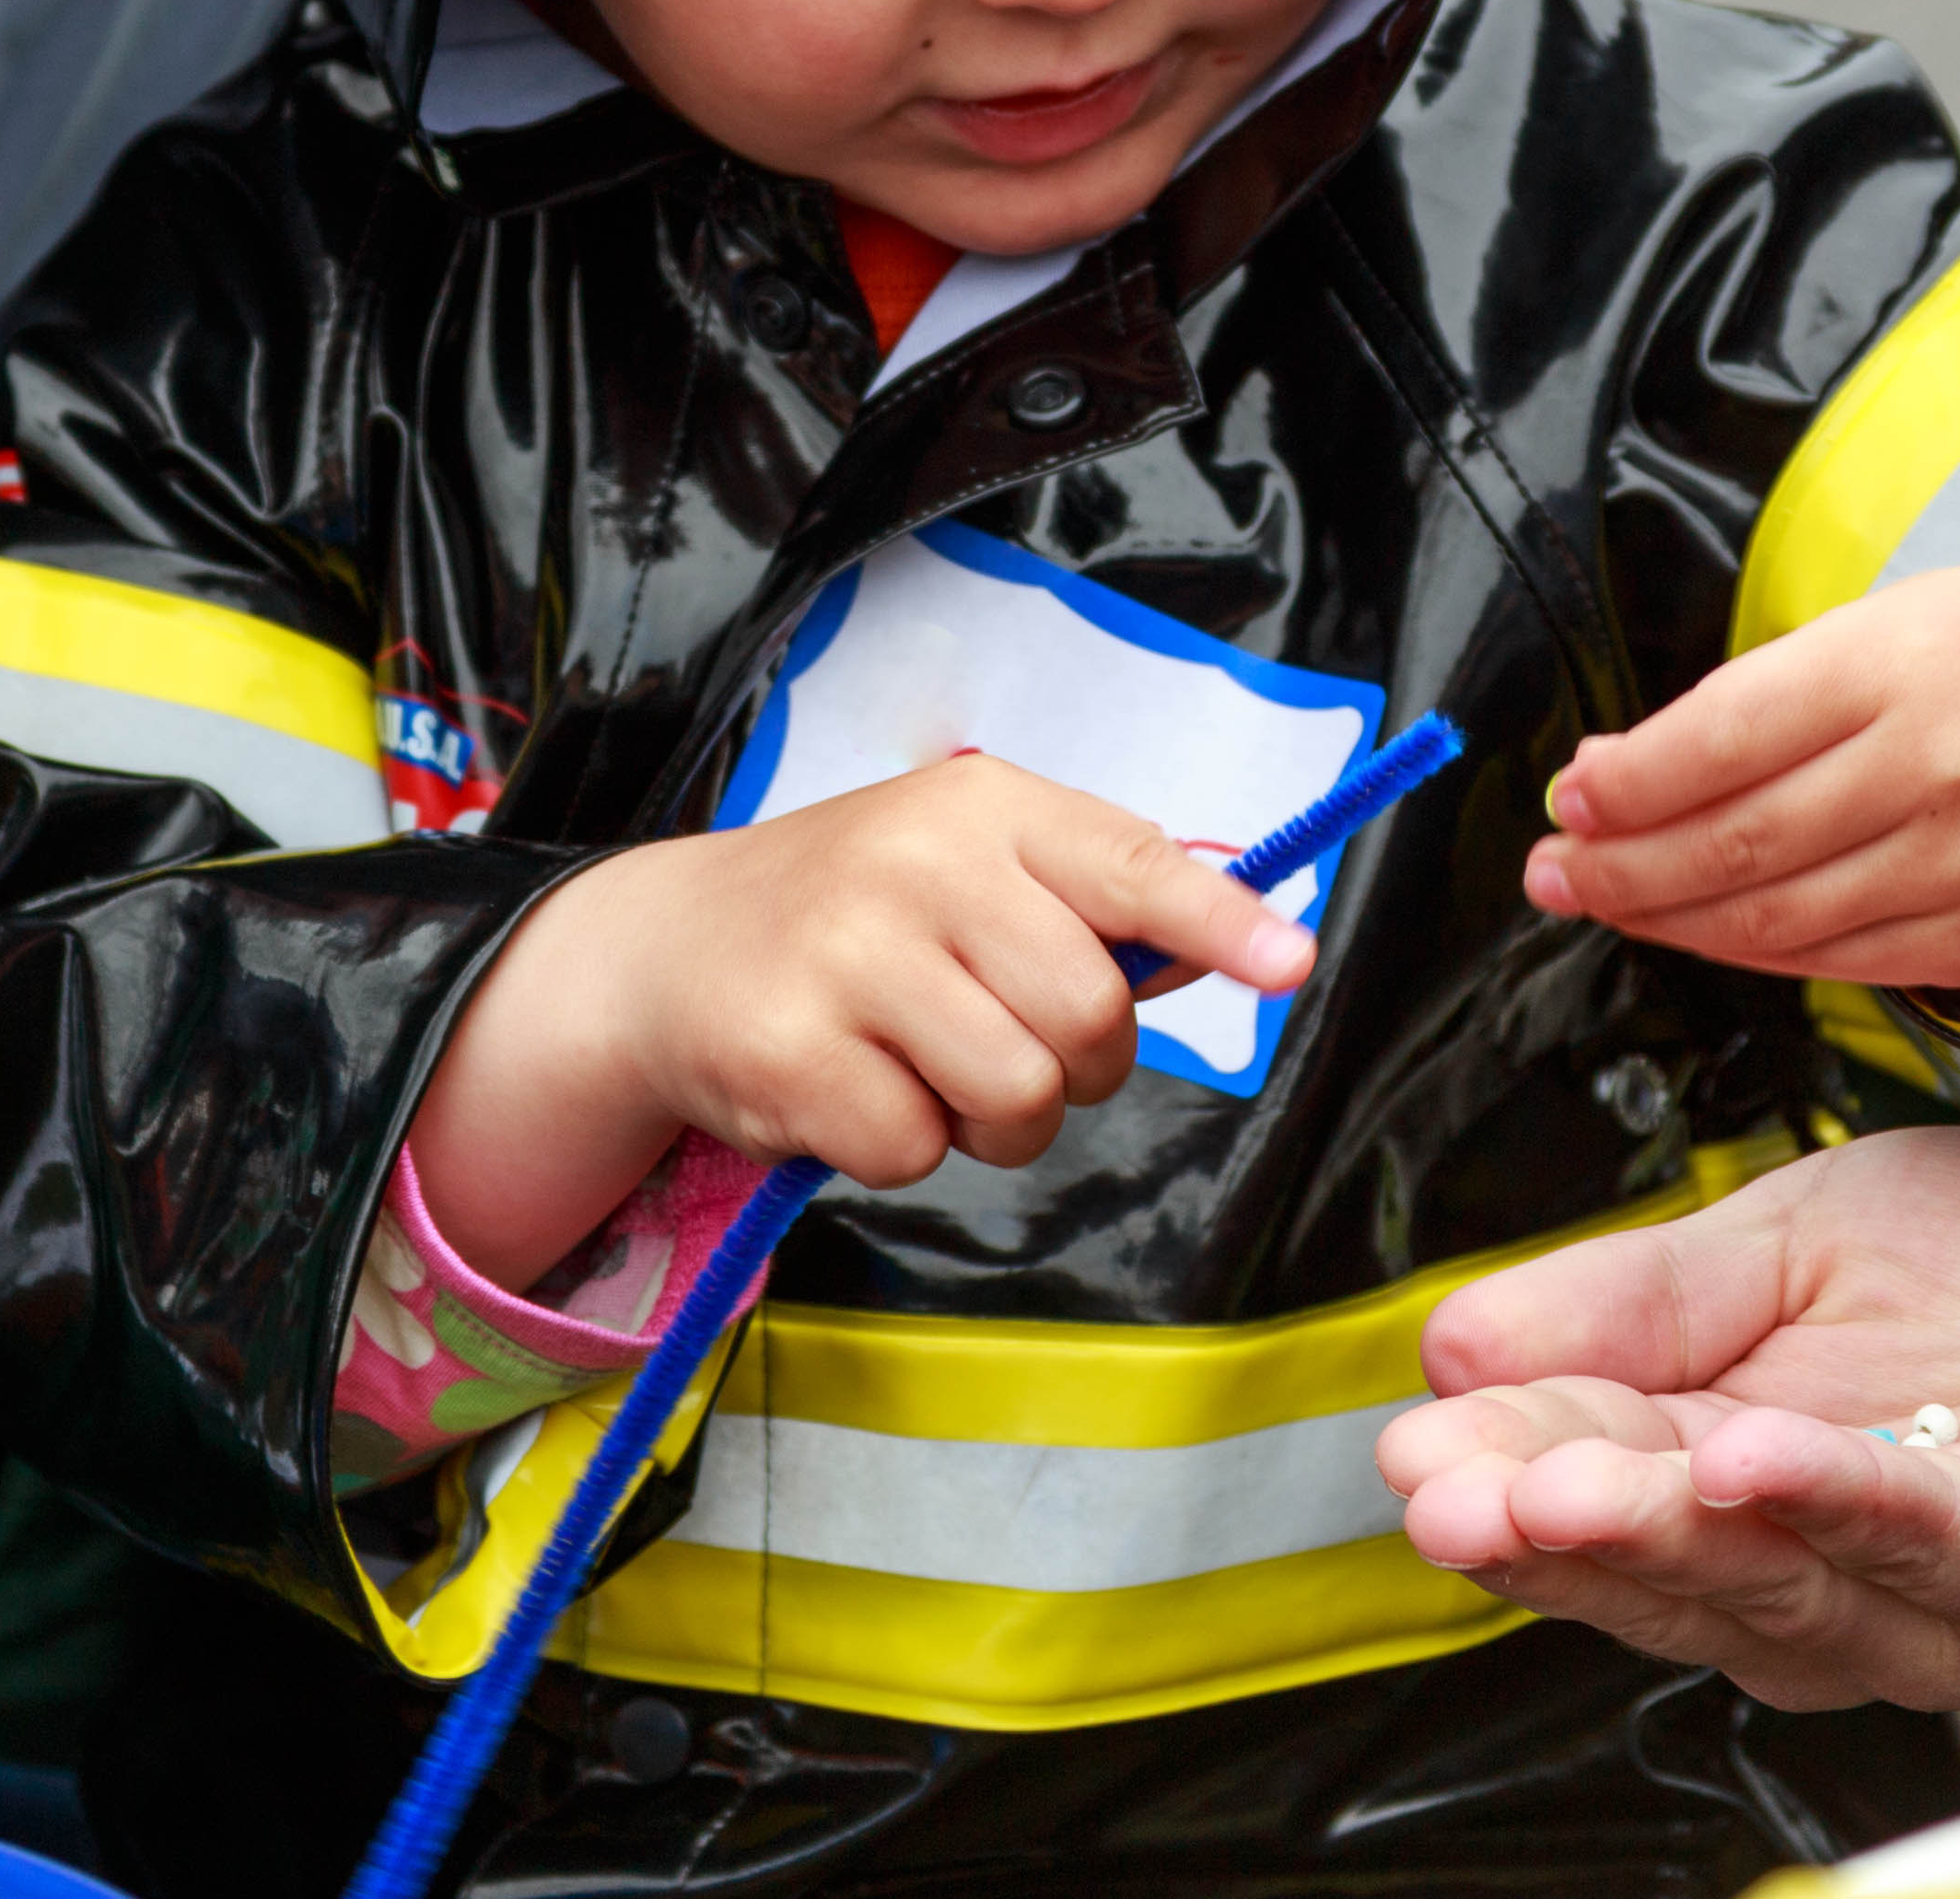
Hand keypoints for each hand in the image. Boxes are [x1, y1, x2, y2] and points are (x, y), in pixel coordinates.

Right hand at [405, 752, 1317, 1290]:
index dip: (1219, 920)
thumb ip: (1096, 907)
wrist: (668, 949)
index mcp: (985, 810)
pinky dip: (902, 1146)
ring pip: (1016, 1094)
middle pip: (1089, 1014)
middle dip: (1077, 1064)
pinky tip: (855, 1090)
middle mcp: (916, 866)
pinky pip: (916, 1149)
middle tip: (1011, 1044)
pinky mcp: (789, 1054)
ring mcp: (847, 957)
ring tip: (931, 1070)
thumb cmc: (858, 915)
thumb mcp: (973, 868)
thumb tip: (1245, 945)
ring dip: (995, 1119)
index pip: (1130, 864)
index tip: (1291, 964)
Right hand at [1376, 1127, 1959, 1709]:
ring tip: (1575, 1477)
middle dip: (1549, 1523)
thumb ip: (1645, 1292)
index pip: (1582, 1474)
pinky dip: (1854, 1513)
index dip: (1494, 1463)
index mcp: (1735, 1463)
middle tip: (1455, 1490)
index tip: (1417, 1434)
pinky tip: (1770, 1460)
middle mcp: (1827, 1562)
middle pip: (1661, 1562)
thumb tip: (1462, 1334)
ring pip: (1781, 1586)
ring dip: (1666, 1532)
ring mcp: (1948, 1595)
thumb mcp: (1808, 1236)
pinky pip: (1953, 1557)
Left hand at [1524, 557, 1959, 985]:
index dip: (1631, 783)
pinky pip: (1838, 961)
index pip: (1727, 738)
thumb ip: (1759, 699)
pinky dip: (1752, 952)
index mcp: (1900, 668)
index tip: (1568, 797)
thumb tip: (1618, 774)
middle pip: (1740, 842)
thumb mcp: (1884, 626)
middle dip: (1622, 866)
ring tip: (1598, 899)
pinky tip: (1698, 928)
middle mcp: (1936, 772)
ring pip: (1777, 920)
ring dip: (1667, 918)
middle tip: (1551, 868)